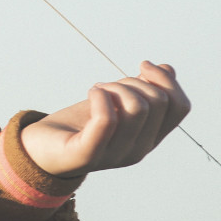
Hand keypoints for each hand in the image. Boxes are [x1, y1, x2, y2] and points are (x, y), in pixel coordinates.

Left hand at [20, 61, 190, 176]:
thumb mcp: (116, 102)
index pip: (180, 106)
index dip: (166, 80)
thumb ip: (142, 90)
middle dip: (134, 81)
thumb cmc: (79, 124)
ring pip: (137, 107)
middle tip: (108, 85)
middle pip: (158, 102)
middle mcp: (138, 150)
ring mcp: (115, 155)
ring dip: (115, 86)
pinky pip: (107, 120)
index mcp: (150, 138)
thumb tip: (167, 68)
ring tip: (97, 90)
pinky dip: (101, 97)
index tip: (143, 66)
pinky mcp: (88, 155)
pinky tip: (91, 92)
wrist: (40, 149)